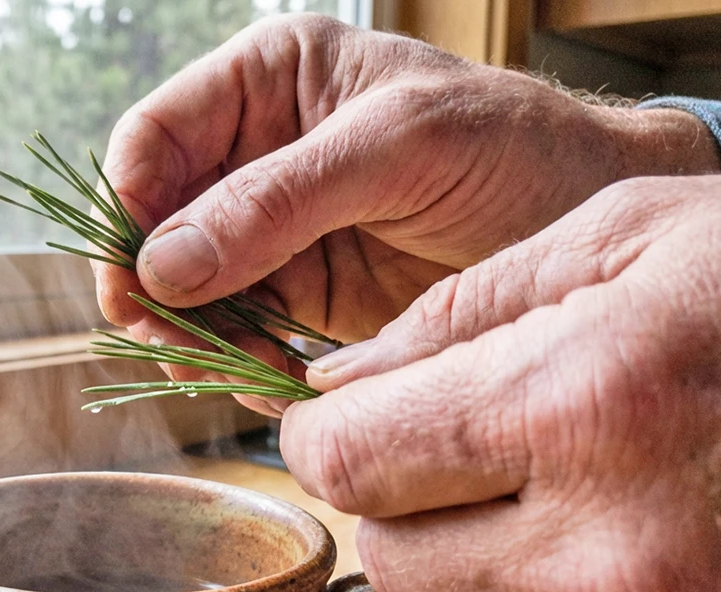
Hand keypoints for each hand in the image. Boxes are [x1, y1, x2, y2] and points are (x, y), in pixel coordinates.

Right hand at [96, 13, 720, 413]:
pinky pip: (234, 331)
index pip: (152, 142)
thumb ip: (278, 200)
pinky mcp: (300, 293)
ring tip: (232, 369)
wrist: (591, 220)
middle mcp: (255, 153)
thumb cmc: (513, 146)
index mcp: (264, 83)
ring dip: (193, 337)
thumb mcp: (398, 149)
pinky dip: (235, 363)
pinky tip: (267, 379)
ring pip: (185, 289)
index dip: (129, 211)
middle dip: (157, 290)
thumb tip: (162, 265)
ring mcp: (274, 229)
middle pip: (154, 225)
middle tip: (178, 343)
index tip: (139, 283)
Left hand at [280, 175, 720, 591]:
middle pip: (393, 556)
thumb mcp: (638, 238)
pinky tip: (626, 552)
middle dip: (400, 497)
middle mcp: (621, 555)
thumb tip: (341, 382)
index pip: (353, 464)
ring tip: (572, 491)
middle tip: (461, 445)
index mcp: (587, 409)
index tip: (335, 421)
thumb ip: (461, 309)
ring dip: (478, 562)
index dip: (322, 439)